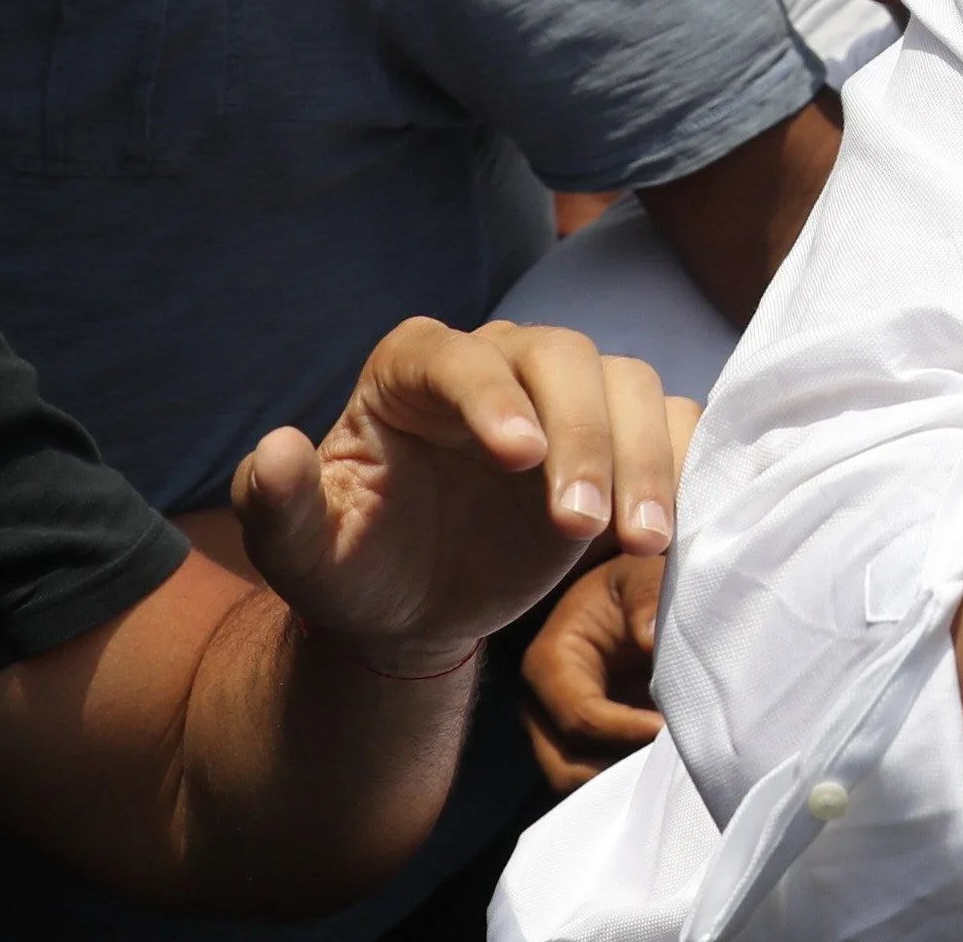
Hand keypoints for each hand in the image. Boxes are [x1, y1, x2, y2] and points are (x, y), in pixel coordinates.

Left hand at [228, 319, 681, 680]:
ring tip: (642, 540)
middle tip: (581, 525)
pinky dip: (687, 463)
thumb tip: (275, 450)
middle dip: (582, 436)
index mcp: (413, 371)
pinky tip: (679, 526)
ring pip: (627, 383)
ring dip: (643, 456)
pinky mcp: (618, 439)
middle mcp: (498, 365)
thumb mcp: (301, 555)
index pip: (459, 357)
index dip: (492, 397)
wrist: (418, 604)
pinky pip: (674, 423)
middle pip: (561, 358)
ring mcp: (565, 398)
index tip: (519, 459)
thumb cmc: (356, 570)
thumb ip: (278, 506)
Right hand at [519, 552, 669, 792]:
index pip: (580, 719)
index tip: (671, 729)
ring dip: (627, 781)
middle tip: (676, 761)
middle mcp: (542, 708)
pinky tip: (671, 767)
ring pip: (583, 782)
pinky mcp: (584, 748)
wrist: (618, 593)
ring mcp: (558, 733)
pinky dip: (632, 780)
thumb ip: (648, 598)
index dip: (627, 731)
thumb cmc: (627, 579)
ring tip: (676, 765)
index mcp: (548, 664)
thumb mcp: (638, 573)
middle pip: (569, 770)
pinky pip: (600, 780)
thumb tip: (649, 640)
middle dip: (621, 772)